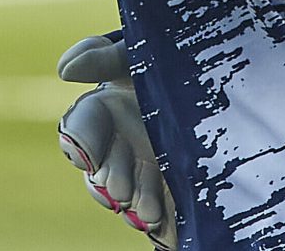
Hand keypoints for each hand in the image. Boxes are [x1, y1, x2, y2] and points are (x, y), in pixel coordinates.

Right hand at [57, 32, 175, 249]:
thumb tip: (63, 71)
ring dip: (137, 206)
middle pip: (102, 172)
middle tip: (120, 191)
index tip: (85, 156)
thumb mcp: (136, 52)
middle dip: (111, 182)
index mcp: (104, 111)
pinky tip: (173, 231)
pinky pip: (165, 216)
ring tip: (150, 213)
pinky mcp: (173, 192)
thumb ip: (101, 56)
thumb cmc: (169, 62)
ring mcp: (147, 172)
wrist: (220, 86)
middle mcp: (120, 146)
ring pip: (131, 197)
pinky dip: (167, 227)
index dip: (79, 144)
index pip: (80, 130)